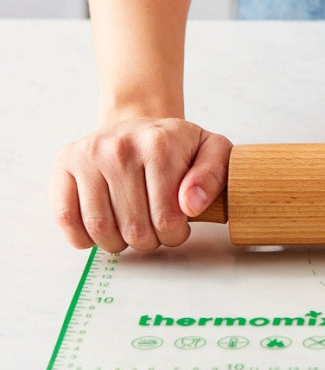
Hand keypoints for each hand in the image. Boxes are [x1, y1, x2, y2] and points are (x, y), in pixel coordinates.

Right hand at [51, 119, 232, 253]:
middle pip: (133, 228)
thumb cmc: (176, 146)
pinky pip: (66, 218)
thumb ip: (213, 176)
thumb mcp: (212, 151)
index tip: (177, 226)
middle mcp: (120, 146)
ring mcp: (89, 155)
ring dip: (117, 243)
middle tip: (154, 230)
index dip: (174, 234)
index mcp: (159, 144)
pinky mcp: (65, 165)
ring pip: (99, 228)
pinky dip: (83, 237)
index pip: (166, 218)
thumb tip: (192, 204)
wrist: (138, 126)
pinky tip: (101, 230)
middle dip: (148, 241)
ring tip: (129, 230)